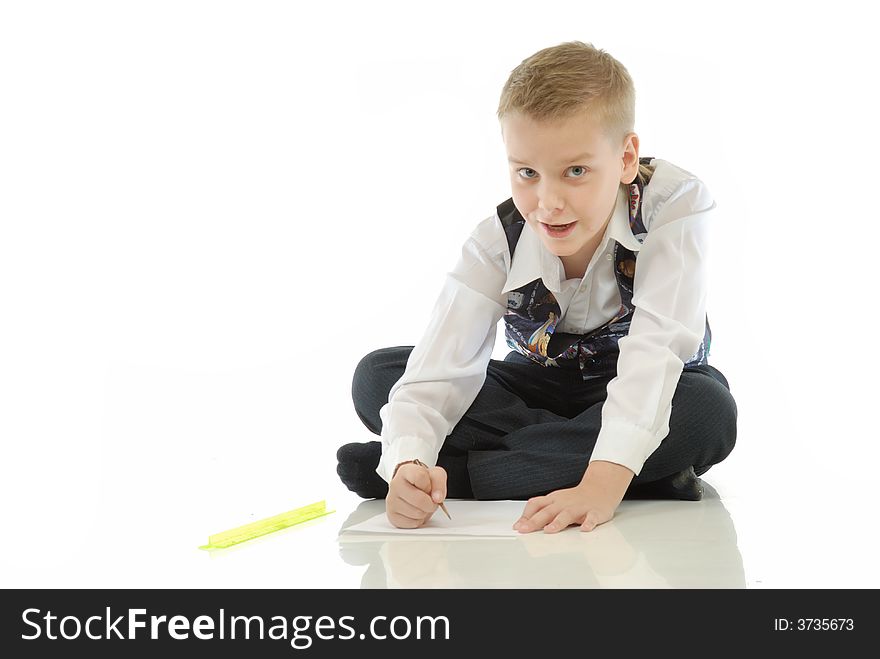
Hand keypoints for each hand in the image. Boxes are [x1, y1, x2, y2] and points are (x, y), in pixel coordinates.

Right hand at [386, 462, 447, 528]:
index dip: (429, 485)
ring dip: (425, 512)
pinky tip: (415, 512)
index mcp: (405, 471)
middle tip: (429, 500)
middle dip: (430, 503)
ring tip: (421, 505)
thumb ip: (439, 482)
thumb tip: (437, 498)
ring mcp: (391, 501)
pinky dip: (418, 520)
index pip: (420, 476)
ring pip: (417, 514)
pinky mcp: (392, 515)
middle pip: (420, 500)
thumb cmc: (423, 482)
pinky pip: (412, 523)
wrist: (411, 488)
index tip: (429, 487)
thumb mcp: (435, 475)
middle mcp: (395, 484)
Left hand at [512, 461, 633, 533]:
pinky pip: (591, 518)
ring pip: (567, 514)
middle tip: (525, 530)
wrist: (599, 488)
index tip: (518, 527)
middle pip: (547, 512)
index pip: (536, 505)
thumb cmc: (574, 498)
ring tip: (550, 530)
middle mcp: (564, 503)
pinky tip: (585, 529)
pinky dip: (588, 523)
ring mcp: (579, 507)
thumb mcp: (555, 502)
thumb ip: (539, 512)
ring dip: (558, 522)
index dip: (525, 516)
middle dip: (535, 521)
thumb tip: (521, 524)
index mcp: (553, 500)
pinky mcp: (594, 512)